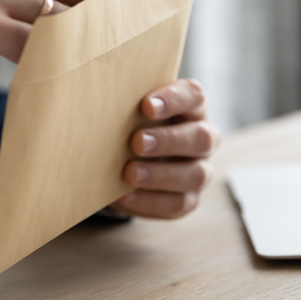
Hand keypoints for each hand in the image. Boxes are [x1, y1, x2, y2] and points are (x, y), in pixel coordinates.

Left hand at [109, 79, 220, 218]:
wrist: (128, 159)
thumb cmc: (132, 124)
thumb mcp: (131, 111)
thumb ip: (125, 104)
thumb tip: (97, 102)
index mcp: (192, 106)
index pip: (193, 96)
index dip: (173, 99)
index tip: (146, 105)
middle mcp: (203, 137)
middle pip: (201, 137)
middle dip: (168, 140)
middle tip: (137, 142)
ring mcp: (200, 169)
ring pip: (196, 174)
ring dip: (161, 175)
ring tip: (130, 173)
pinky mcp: (189, 198)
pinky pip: (178, 203)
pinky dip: (150, 201)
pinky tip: (126, 196)